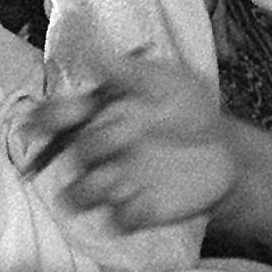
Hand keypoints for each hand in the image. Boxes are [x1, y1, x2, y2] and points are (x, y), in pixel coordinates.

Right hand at [25, 53, 237, 230]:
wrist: (226, 148)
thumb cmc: (189, 109)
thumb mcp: (168, 81)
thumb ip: (130, 71)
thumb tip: (94, 50)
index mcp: (98, 116)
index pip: (56, 119)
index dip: (46, 119)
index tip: (62, 114)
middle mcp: (99, 151)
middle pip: (72, 154)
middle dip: (94, 144)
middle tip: (128, 133)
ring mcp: (114, 183)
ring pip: (76, 196)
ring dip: (91, 187)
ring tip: (120, 177)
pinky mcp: (136, 211)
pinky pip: (116, 220)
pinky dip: (128, 212)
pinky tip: (147, 198)